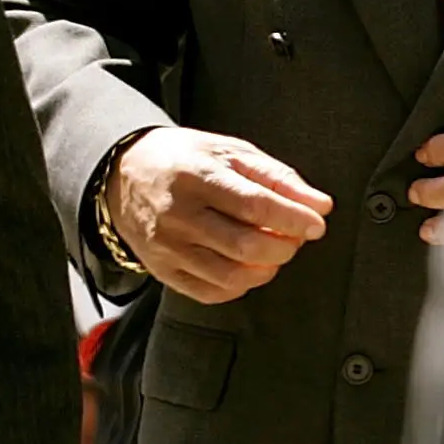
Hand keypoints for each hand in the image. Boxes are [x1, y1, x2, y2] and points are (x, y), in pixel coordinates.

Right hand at [103, 127, 330, 303]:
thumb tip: (320, 206)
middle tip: (295, 235)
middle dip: (285, 246)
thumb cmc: (185, 159)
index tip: (317, 223)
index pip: (254, 206)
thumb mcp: (229, 152)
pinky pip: (212, 292)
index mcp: (195, 176)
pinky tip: (249, 266)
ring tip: (274, 249)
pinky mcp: (162, 270)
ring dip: (268, 267)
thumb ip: (277, 176)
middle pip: (246, 246)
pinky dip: (243, 284)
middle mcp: (177, 214)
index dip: (293, 219)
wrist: (123, 174)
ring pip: (231, 275)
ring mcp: (167, 247)